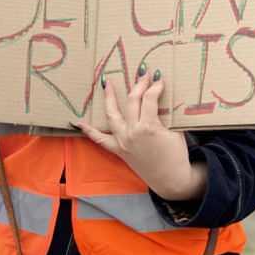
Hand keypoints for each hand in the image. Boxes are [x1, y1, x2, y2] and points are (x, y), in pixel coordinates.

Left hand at [76, 68, 206, 200]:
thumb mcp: (175, 131)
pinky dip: (88, 131)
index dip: (155, 86)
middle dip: (139, 85)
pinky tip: (78, 122)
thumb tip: (159, 98)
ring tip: (107, 84)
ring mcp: (122, 141)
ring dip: (109, 98)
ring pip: (112, 115)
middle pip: (132, 101)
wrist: (170, 180)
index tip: (159, 79)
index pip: (150, 98)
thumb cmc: (176, 156)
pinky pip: (100, 140)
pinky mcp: (118, 150)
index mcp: (149, 127)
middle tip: (143, 74)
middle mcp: (132, 132)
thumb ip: (165, 115)